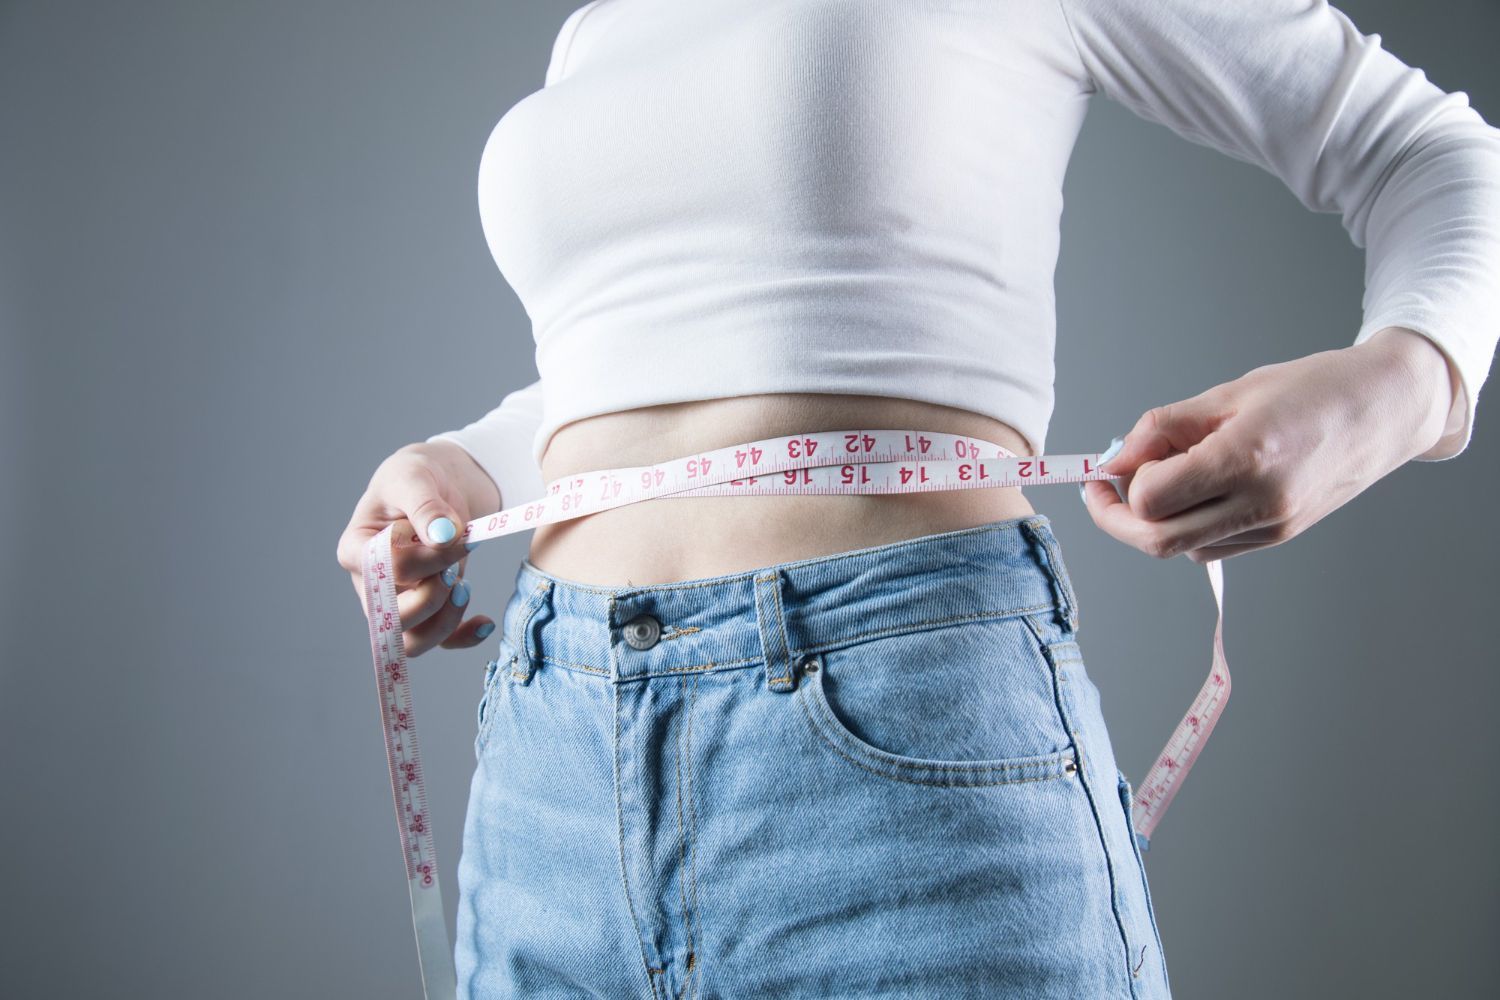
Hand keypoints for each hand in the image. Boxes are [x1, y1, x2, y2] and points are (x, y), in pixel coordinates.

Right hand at [335, 442, 497, 654]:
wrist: (438, 484)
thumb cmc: (416, 477)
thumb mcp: (416, 477)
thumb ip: (425, 505)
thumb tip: (443, 535)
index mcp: (357, 549)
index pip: (383, 572)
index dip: (423, 561)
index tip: (454, 534)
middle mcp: (370, 583)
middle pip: (392, 618)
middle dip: (431, 597)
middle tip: (454, 569)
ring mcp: (396, 601)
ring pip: (411, 641)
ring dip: (444, 620)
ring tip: (464, 586)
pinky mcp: (426, 609)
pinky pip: (438, 641)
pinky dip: (463, 637)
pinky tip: (484, 622)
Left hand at [1079, 327, 1456, 562]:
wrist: (1385, 408)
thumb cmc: (1310, 389)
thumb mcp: (1228, 393)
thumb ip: (1163, 429)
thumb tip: (1114, 461)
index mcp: (1245, 458)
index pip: (1150, 500)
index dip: (1120, 485)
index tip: (1113, 464)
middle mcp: (1260, 502)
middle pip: (1157, 541)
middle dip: (1119, 519)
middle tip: (1109, 488)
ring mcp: (1273, 526)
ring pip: (1182, 547)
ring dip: (1158, 520)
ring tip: (1170, 474)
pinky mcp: (1280, 536)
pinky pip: (1212, 545)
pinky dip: (1190, 524)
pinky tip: (1202, 488)